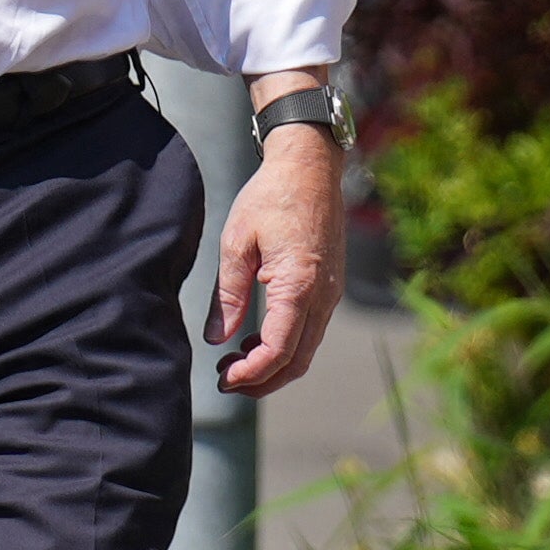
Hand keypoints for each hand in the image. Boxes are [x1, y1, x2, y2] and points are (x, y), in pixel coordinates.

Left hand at [209, 123, 344, 397]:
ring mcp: (331, 294)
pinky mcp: (330, 288)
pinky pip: (310, 330)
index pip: (278, 351)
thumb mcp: (237, 243)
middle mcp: (323, 297)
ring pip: (306, 350)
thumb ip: (229, 295)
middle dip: (262, 381)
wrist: (311, 168)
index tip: (224, 378)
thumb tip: (217, 339)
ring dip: (273, 365)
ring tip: (234, 362)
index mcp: (299, 287)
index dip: (251, 374)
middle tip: (226, 380)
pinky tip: (255, 338)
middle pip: (296, 361)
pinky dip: (285, 345)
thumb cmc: (271, 198)